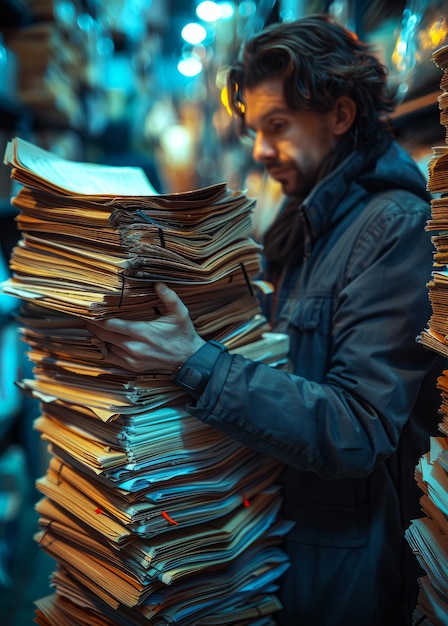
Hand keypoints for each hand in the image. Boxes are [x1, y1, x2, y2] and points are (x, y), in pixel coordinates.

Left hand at [86, 283, 205, 372]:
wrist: (188, 359)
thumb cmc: (183, 334)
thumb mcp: (180, 313)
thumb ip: (169, 297)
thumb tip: (158, 283)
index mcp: (142, 332)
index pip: (111, 325)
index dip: (97, 317)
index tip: (89, 310)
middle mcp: (134, 347)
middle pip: (104, 336)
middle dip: (94, 326)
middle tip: (86, 316)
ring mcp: (132, 359)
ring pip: (106, 347)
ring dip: (99, 338)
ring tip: (93, 327)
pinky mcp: (133, 367)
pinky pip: (112, 358)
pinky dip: (105, 349)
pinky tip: (103, 341)